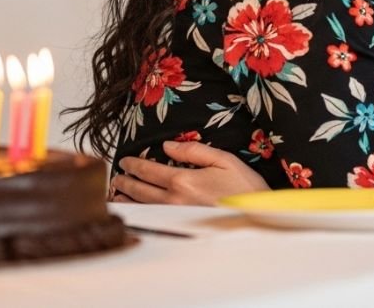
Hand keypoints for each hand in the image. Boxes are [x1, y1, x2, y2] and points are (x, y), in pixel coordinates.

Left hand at [109, 140, 268, 205]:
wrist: (256, 215)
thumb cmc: (244, 188)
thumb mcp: (223, 159)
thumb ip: (194, 151)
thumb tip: (168, 146)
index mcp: (183, 180)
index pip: (148, 170)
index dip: (133, 164)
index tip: (125, 161)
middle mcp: (174, 201)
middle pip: (140, 190)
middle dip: (125, 181)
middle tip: (117, 176)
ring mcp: (175, 217)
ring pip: (142, 207)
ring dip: (126, 199)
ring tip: (118, 192)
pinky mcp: (180, 228)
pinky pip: (151, 220)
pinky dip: (138, 214)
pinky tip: (134, 211)